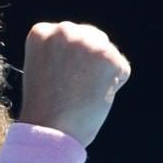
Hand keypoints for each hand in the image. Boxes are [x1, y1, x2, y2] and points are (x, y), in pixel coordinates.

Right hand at [19, 21, 130, 146]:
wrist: (50, 131)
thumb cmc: (45, 107)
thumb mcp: (42, 67)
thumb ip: (59, 51)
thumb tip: (89, 48)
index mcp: (41, 31)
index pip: (67, 36)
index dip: (67, 61)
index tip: (56, 78)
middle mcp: (64, 30)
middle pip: (90, 37)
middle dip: (88, 61)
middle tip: (73, 88)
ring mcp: (87, 42)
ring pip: (106, 52)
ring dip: (100, 73)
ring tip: (81, 93)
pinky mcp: (109, 58)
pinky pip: (121, 69)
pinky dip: (113, 85)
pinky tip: (94, 96)